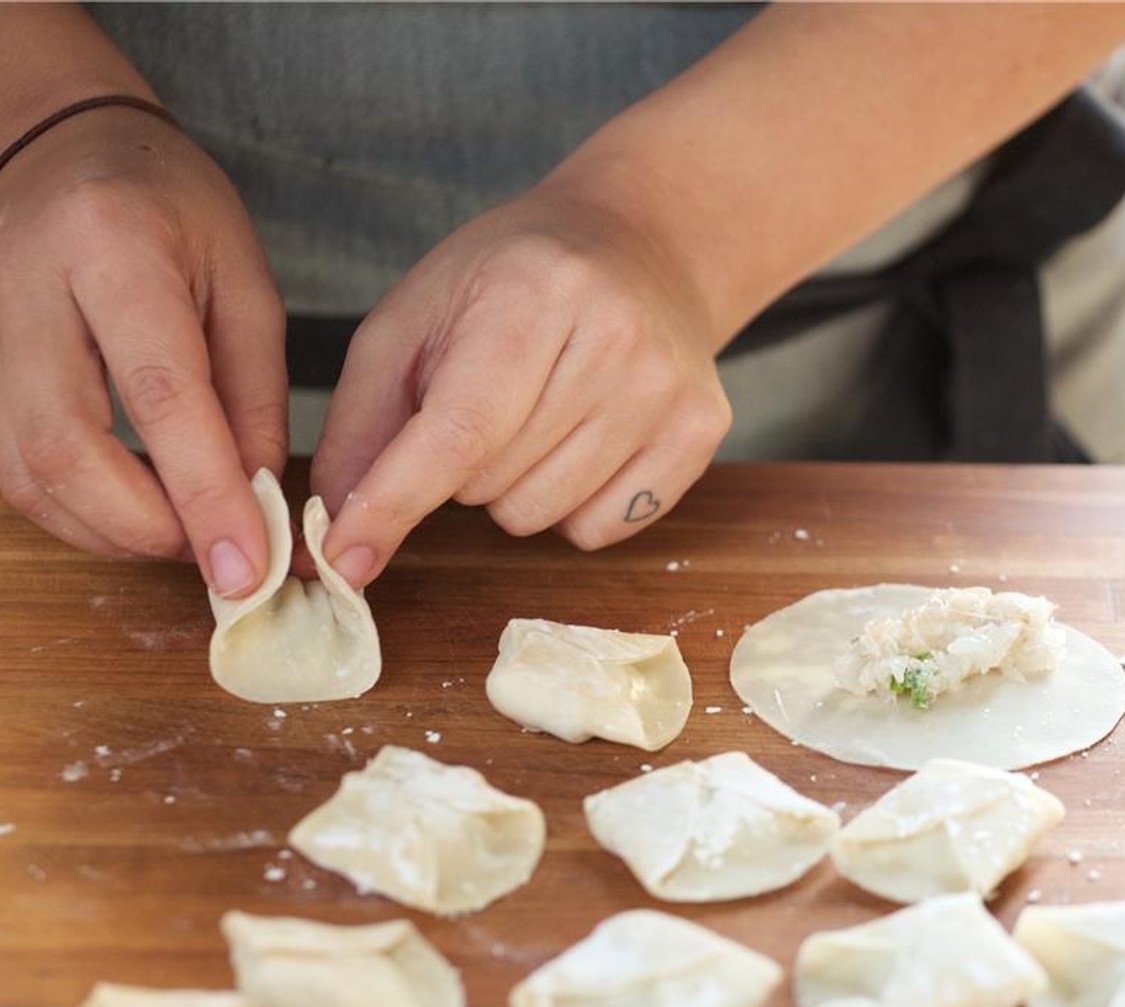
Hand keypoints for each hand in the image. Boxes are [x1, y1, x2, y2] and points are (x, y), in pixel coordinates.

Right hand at [0, 104, 286, 595]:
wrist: (59, 142)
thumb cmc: (168, 205)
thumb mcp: (244, 281)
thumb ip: (254, 394)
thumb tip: (256, 499)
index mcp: (112, 247)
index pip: (158, 394)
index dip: (204, 494)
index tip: (249, 566)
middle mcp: (22, 290)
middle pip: (63, 450)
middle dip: (148, 528)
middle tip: (219, 554)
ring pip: (22, 474)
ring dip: (110, 529)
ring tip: (184, 530)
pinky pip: (8, 467)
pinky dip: (76, 507)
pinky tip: (131, 505)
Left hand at [311, 180, 731, 588]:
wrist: (642, 243)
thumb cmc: (513, 279)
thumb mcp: (416, 315)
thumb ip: (366, 419)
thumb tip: (339, 525)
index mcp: (533, 295)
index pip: (458, 432)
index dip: (393, 503)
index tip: (344, 560)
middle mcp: (615, 342)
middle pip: (492, 486)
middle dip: (460, 469)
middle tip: (486, 403)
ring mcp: (667, 390)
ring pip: (542, 516)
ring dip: (514, 489)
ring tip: (535, 418)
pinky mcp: (701, 431)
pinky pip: (602, 530)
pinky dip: (571, 506)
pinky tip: (583, 443)